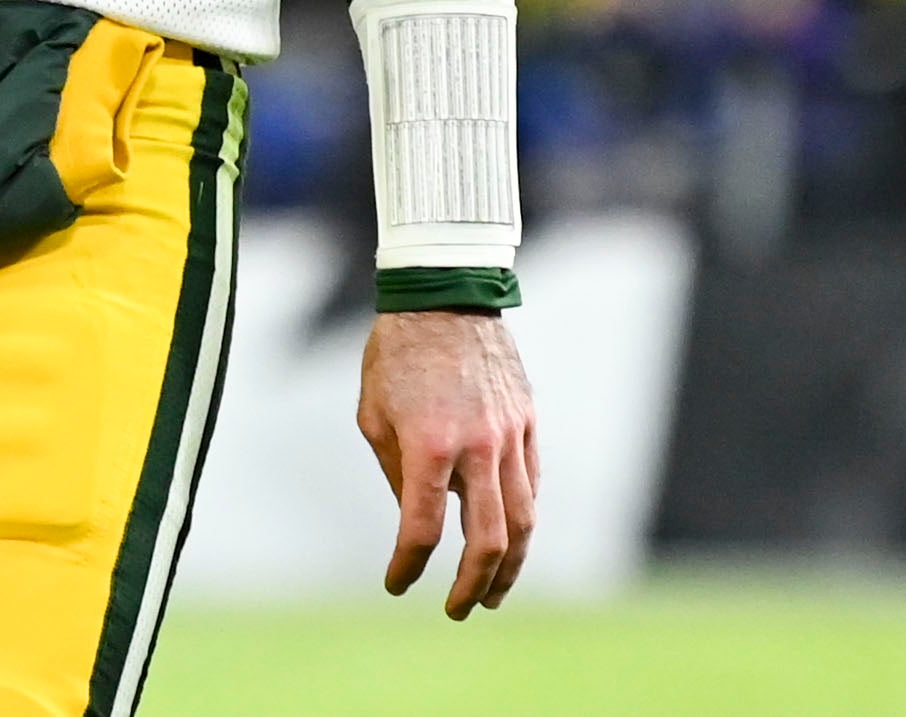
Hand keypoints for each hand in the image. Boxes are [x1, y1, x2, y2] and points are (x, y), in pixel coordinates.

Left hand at [358, 307, 538, 617]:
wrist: (445, 295)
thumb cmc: (396, 353)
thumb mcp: (373, 412)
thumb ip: (395, 470)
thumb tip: (416, 515)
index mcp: (427, 444)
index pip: (421, 528)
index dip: (408, 565)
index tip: (397, 584)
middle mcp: (476, 447)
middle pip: (488, 541)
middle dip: (473, 586)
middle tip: (460, 610)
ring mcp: (510, 436)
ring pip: (524, 521)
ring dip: (510, 566)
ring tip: (493, 593)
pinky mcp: (529, 424)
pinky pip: (532, 485)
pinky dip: (522, 520)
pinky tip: (508, 539)